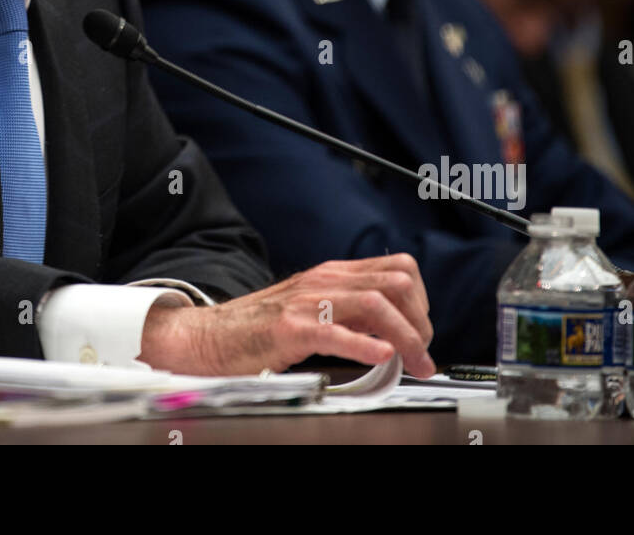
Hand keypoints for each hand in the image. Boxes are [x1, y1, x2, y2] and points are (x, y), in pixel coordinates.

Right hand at [138, 255, 433, 376]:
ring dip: (406, 337)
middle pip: (397, 284)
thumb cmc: (259, 327)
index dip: (422, 301)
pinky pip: (336, 331)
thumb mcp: (312, 308)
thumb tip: (392, 333)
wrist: (211, 335)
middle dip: (421, 322)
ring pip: (376, 304)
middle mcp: (325, 280)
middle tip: (422, 354)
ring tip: (412, 364)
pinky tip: (381, 358)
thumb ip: (350, 313)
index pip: (399, 268)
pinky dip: (366, 345)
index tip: (421, 332)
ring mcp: (307, 302)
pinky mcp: (289, 328)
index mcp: (334, 274)